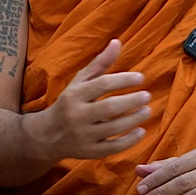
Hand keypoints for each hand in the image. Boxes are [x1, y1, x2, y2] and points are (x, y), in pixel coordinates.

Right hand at [36, 39, 149, 161]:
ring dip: (134, 119)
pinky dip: (129, 141)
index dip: (124, 80)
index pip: (102, 85)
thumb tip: (118, 42)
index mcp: (75, 95)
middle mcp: (77, 115)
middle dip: (131, 101)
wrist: (47, 135)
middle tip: (147, 95)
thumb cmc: (69, 102)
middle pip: (109, 108)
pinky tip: (142, 131)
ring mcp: (83, 135)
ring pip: (113, 128)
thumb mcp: (80, 81)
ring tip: (148, 110)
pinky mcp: (89, 152)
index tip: (141, 78)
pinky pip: (112, 148)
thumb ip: (100, 63)